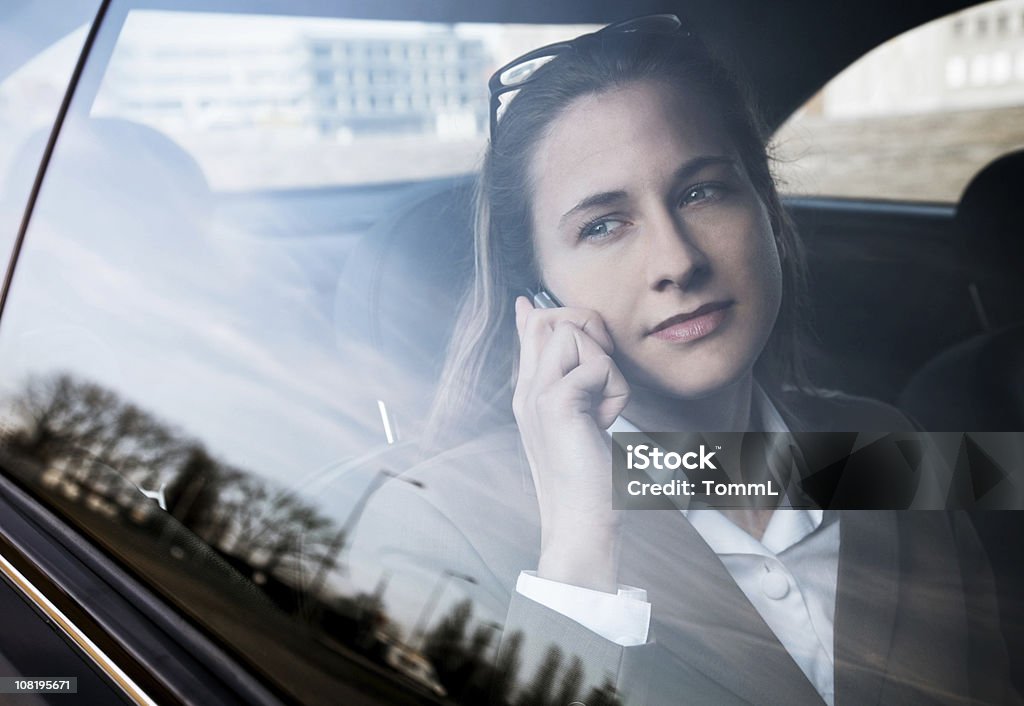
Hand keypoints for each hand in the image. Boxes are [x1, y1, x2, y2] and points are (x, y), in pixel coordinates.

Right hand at [512, 296, 630, 591]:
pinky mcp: (557, 404)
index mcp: (530, 393)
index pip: (529, 334)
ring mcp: (537, 395)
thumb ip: (574, 383)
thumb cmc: (587, 480)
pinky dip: (615, 391)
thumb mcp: (580, 421)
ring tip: (603, 407)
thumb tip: (577, 367)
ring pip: (575, 334)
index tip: (530, 303)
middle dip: (590, 332)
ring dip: (605, 364)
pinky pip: (598, 366)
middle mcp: (528, 390)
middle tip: (602, 375)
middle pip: (550, 319)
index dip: (538, 313)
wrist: (581, 523)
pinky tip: (605, 422)